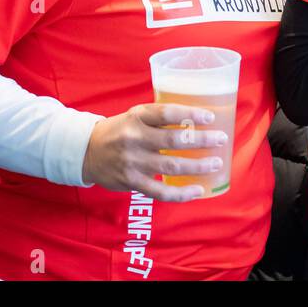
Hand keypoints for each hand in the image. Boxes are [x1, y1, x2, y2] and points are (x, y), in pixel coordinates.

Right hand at [81, 103, 227, 201]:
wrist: (86, 151)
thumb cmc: (120, 130)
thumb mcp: (136, 115)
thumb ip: (160, 118)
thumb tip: (198, 119)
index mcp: (137, 117)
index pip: (167, 113)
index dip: (191, 114)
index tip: (211, 117)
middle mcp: (134, 138)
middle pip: (173, 140)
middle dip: (201, 140)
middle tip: (221, 139)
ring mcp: (132, 162)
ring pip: (171, 167)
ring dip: (198, 166)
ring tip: (216, 164)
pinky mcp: (131, 182)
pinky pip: (160, 192)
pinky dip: (181, 193)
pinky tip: (198, 190)